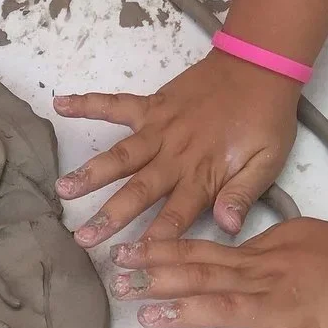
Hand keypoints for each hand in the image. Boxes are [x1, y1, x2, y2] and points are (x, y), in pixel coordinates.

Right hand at [53, 50, 299, 247]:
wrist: (260, 65)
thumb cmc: (266, 120)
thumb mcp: (268, 162)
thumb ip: (243, 194)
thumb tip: (227, 227)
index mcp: (203, 174)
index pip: (176, 214)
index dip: (155, 239)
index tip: (133, 262)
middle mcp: (175, 155)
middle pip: (139, 190)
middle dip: (110, 216)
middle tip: (83, 238)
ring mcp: (159, 128)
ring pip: (120, 155)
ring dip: (90, 173)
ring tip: (63, 190)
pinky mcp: (152, 105)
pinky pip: (115, 104)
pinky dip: (87, 103)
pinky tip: (59, 105)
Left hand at [108, 218, 327, 327]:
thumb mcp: (284, 238)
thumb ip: (249, 248)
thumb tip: (223, 246)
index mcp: (251, 260)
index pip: (197, 253)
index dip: (158, 253)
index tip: (123, 254)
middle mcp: (257, 281)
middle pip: (200, 277)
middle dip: (156, 280)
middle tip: (117, 283)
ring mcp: (280, 309)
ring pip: (228, 308)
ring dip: (188, 313)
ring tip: (151, 320)